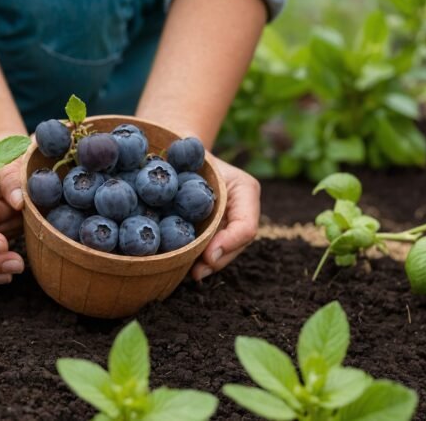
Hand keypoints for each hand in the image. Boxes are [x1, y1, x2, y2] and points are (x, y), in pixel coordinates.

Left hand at [190, 157, 259, 280]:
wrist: (179, 152)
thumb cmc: (187, 153)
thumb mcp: (192, 161)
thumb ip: (195, 188)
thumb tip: (195, 224)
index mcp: (245, 190)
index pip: (247, 227)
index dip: (229, 244)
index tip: (207, 256)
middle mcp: (244, 208)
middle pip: (238, 245)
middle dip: (217, 261)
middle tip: (196, 273)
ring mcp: (232, 221)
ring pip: (226, 252)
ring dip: (208, 266)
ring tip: (189, 273)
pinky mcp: (216, 231)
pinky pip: (212, 250)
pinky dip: (199, 262)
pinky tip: (184, 269)